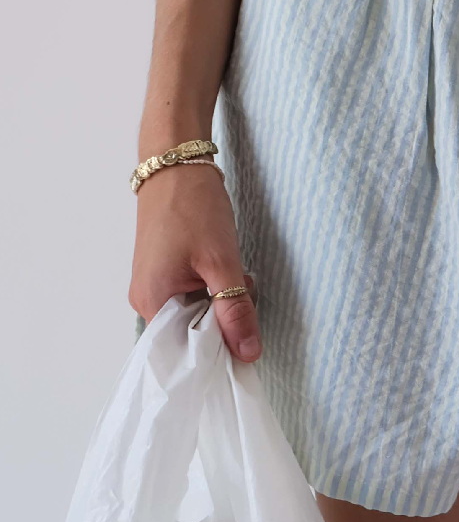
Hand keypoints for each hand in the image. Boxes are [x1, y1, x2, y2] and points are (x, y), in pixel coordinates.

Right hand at [129, 167, 261, 362]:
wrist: (177, 167)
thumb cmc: (193, 210)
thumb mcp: (222, 263)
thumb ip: (235, 310)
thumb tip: (248, 354)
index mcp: (152, 304)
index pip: (183, 353)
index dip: (216, 354)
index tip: (246, 346)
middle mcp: (148, 301)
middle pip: (193, 334)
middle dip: (226, 319)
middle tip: (243, 288)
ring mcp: (157, 286)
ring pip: (200, 313)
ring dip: (226, 299)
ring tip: (238, 273)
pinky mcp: (168, 273)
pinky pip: (197, 295)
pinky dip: (218, 286)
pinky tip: (229, 267)